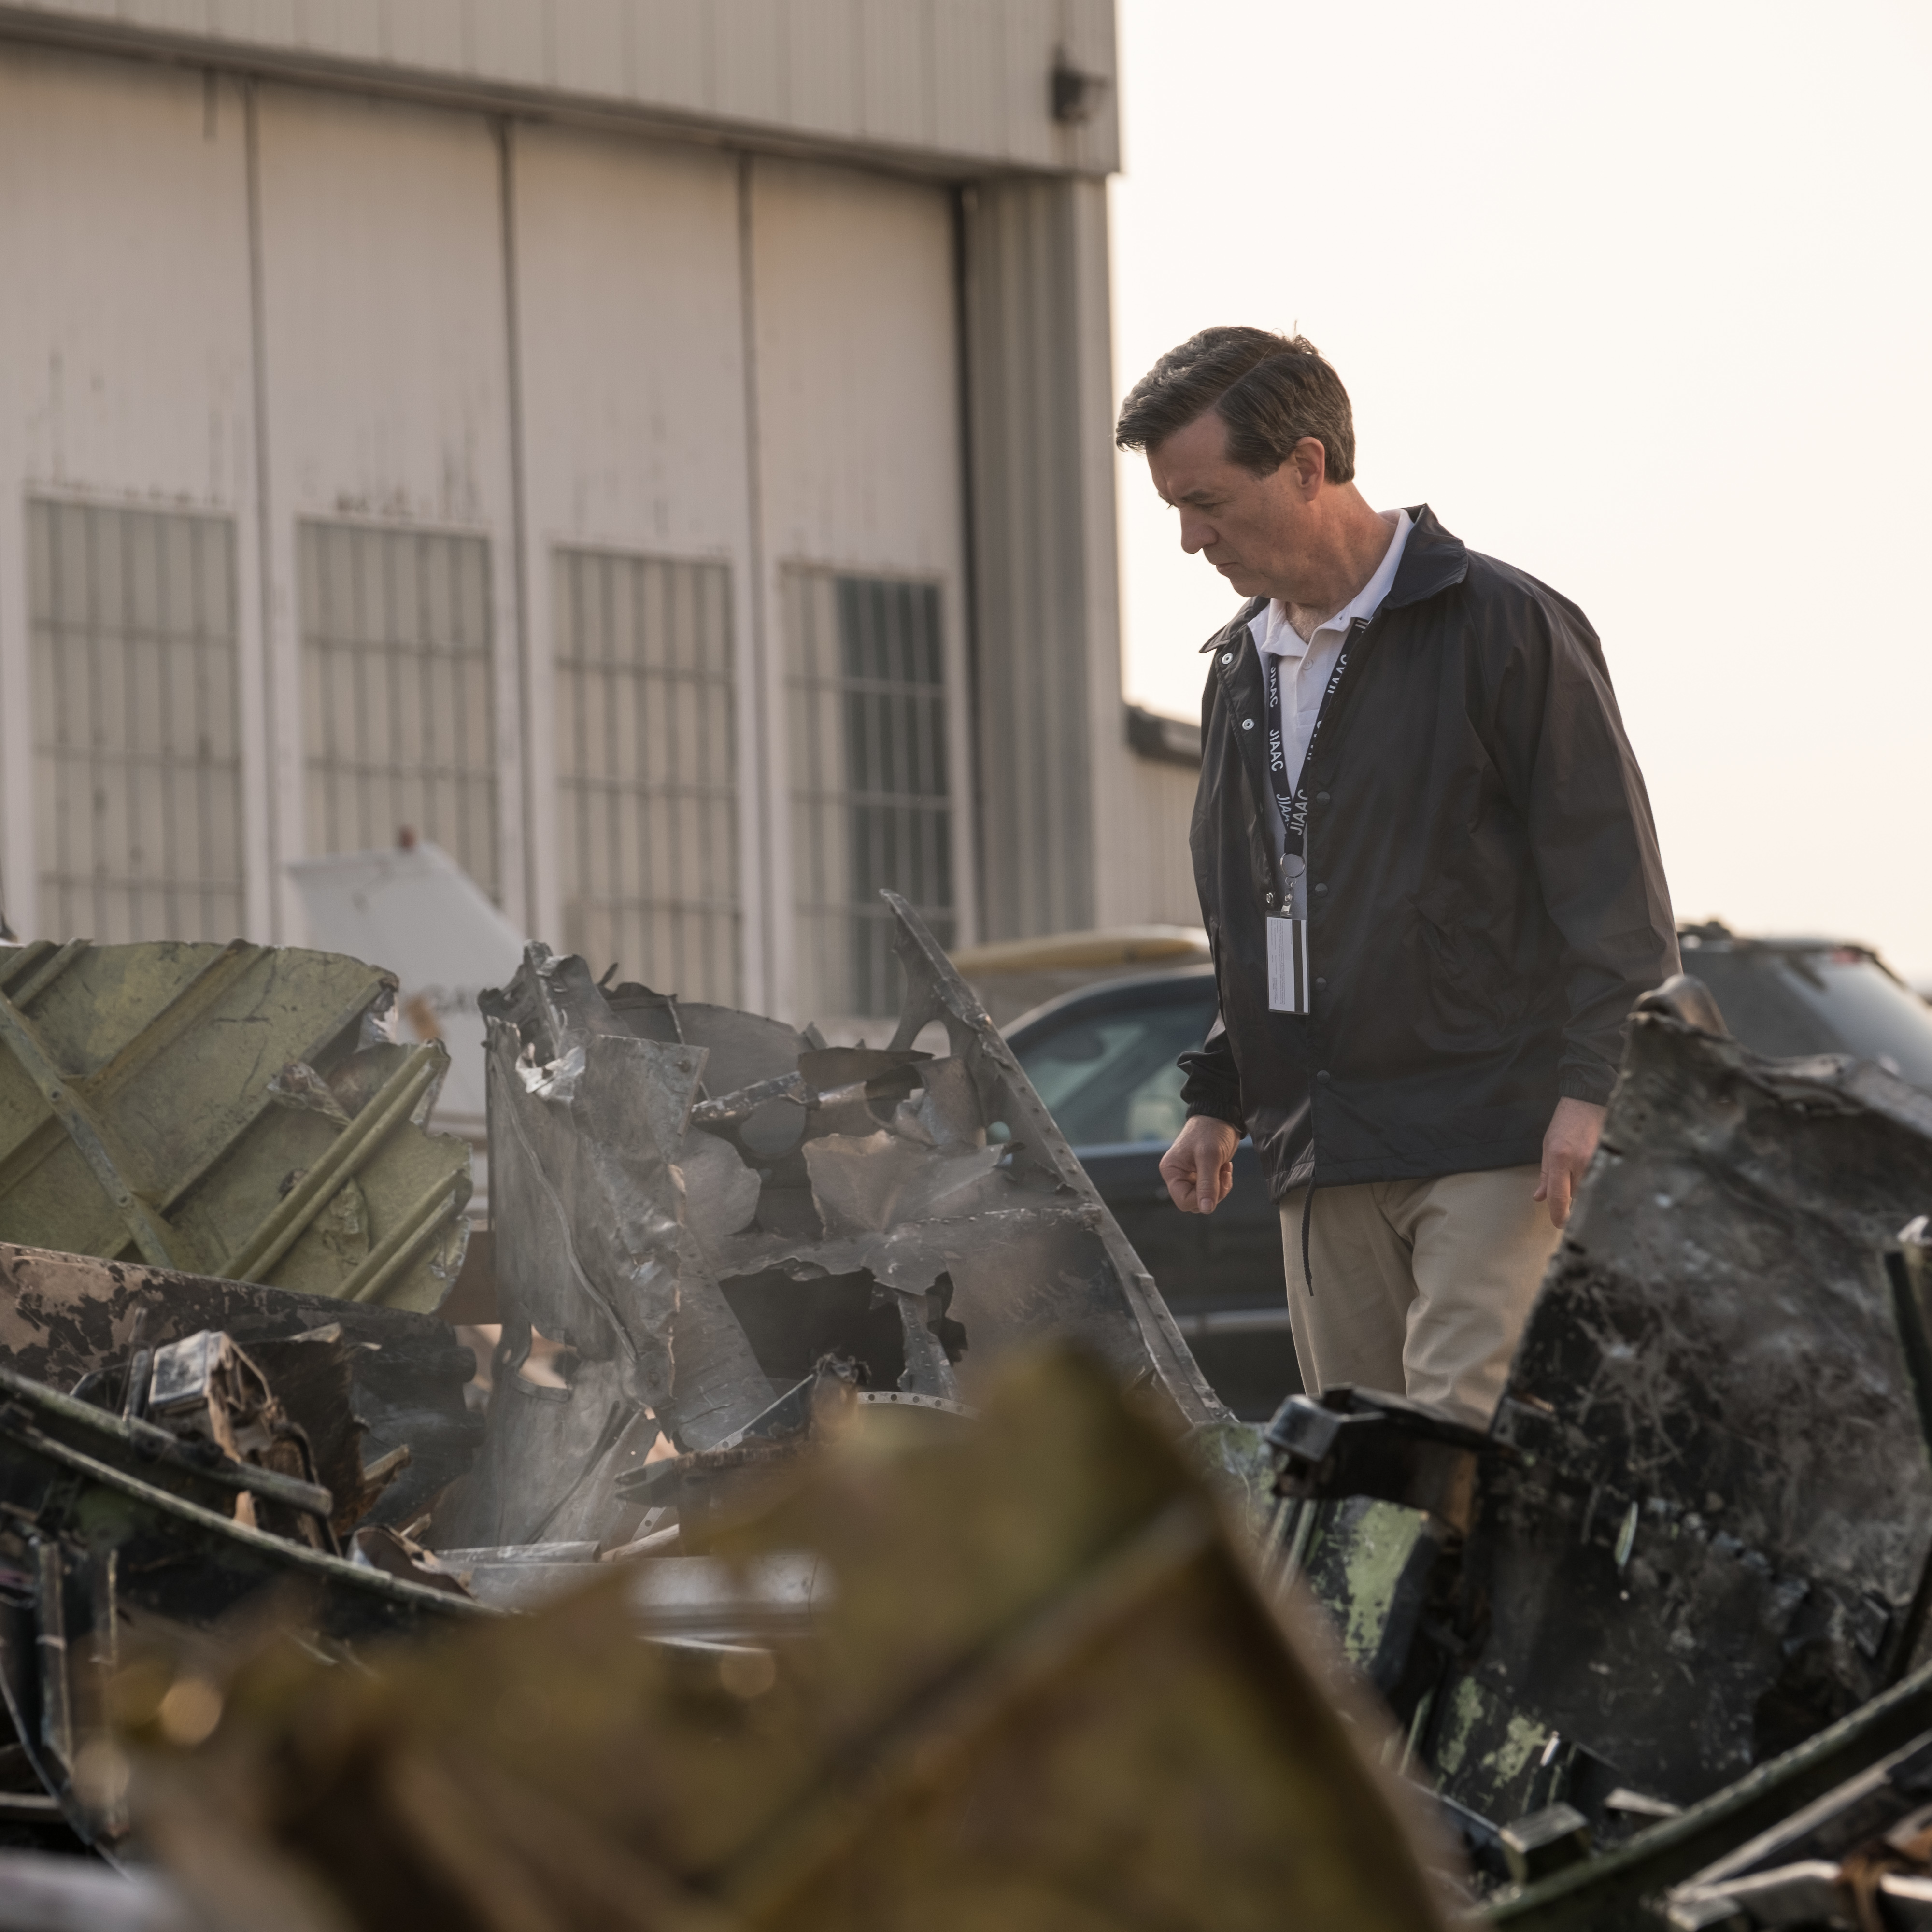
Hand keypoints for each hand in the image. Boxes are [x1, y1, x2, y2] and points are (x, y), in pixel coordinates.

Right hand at [1160, 1116, 1240, 1213]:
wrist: (1221, 1116)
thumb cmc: (1211, 1130)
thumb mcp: (1209, 1157)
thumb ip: (1207, 1184)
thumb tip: (1206, 1209)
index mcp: (1171, 1171)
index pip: (1183, 1200)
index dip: (1201, 1198)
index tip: (1216, 1182)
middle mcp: (1178, 1176)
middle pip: (1194, 1202)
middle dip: (1213, 1192)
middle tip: (1221, 1174)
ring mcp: (1190, 1176)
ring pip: (1205, 1198)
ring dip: (1219, 1187)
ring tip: (1223, 1169)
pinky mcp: (1203, 1175)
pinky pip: (1212, 1190)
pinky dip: (1222, 1182)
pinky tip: (1224, 1167)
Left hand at [1534, 1097, 1605, 1228]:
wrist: (1589, 1102)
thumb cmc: (1565, 1122)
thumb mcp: (1547, 1147)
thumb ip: (1545, 1175)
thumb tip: (1539, 1198)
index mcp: (1560, 1159)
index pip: (1559, 1197)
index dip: (1558, 1215)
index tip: (1558, 1224)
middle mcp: (1580, 1163)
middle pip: (1575, 1197)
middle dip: (1569, 1202)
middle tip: (1565, 1202)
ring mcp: (1597, 1162)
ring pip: (1587, 1190)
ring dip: (1581, 1192)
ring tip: (1578, 1178)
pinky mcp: (1609, 1160)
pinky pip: (1598, 1181)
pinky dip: (1592, 1183)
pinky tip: (1590, 1176)